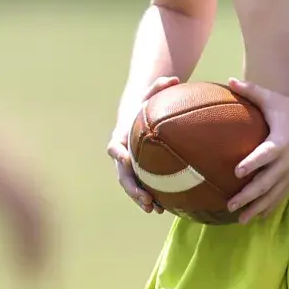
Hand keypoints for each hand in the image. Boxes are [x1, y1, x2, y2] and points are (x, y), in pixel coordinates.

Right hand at [107, 75, 178, 211]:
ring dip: (140, 199)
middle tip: (145, 198)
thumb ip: (159, 86)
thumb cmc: (145, 107)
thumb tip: (174, 78)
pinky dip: (152, 199)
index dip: (119, 154)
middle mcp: (122, 156)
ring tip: (155, 210)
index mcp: (121, 138)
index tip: (126, 160)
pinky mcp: (139, 175)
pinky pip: (143, 189)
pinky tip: (165, 209)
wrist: (137, 120)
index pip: (115, 147)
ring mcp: (129, 168)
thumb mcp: (150, 95)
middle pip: (123, 175)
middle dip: (132, 188)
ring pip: (131, 186)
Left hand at [226, 78, 288, 222]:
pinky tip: (257, 218)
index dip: (252, 163)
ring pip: (274, 194)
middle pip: (268, 182)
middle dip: (249, 195)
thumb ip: (251, 91)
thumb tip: (229, 80)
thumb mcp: (272, 99)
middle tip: (231, 204)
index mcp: (280, 142)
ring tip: (241, 219)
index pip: (265, 155)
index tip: (237, 172)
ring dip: (257, 207)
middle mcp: (287, 161)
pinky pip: (281, 195)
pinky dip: (270, 207)